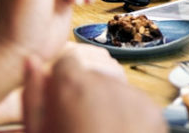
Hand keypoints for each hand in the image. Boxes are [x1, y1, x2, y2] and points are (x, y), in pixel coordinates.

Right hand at [24, 51, 165, 132]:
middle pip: (91, 76)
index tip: (56, 103)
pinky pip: (137, 105)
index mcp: (75, 86)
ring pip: (115, 90)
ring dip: (105, 106)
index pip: (66, 62)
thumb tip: (31, 63)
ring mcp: (136, 97)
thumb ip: (33, 97)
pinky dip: (128, 117)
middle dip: (82, 96)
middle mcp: (109, 84)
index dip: (59, 83)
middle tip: (74, 128)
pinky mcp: (156, 113)